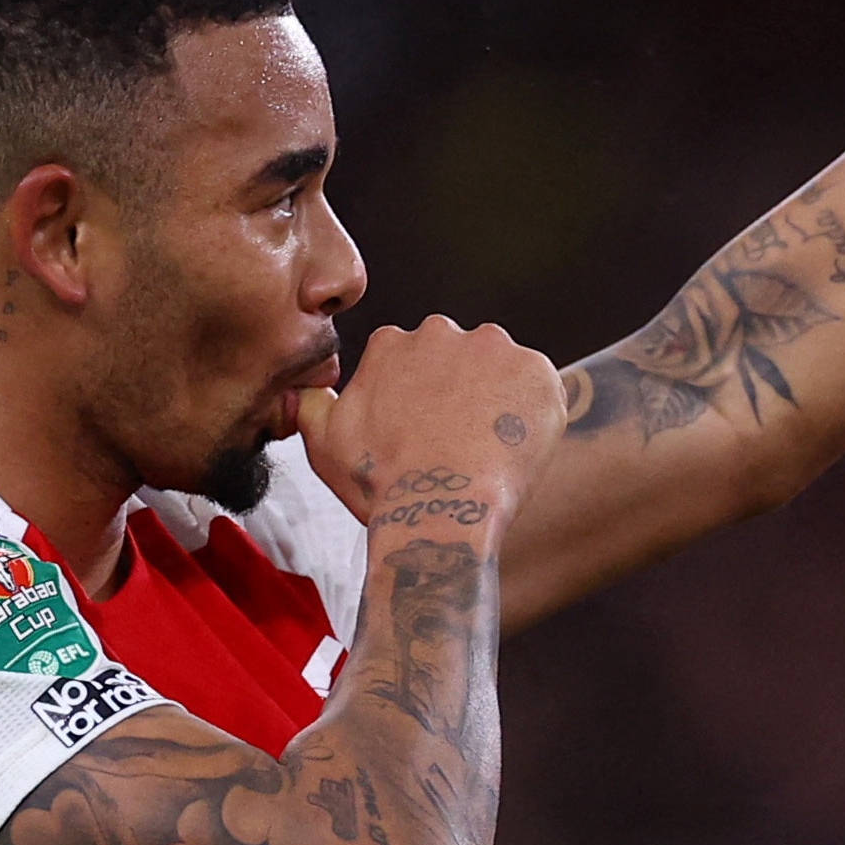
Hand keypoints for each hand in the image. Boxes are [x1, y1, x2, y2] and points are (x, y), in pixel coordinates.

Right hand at [295, 316, 565, 525]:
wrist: (440, 512)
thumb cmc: (381, 485)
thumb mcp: (324, 443)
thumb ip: (311, 404)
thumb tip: (305, 387)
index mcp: (391, 344)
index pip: (414, 361)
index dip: (421, 400)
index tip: (425, 431)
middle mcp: (441, 332)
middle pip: (459, 358)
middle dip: (461, 392)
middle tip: (459, 442)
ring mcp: (494, 348)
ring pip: (501, 369)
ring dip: (498, 400)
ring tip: (488, 449)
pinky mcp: (537, 370)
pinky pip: (540, 388)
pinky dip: (534, 415)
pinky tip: (515, 450)